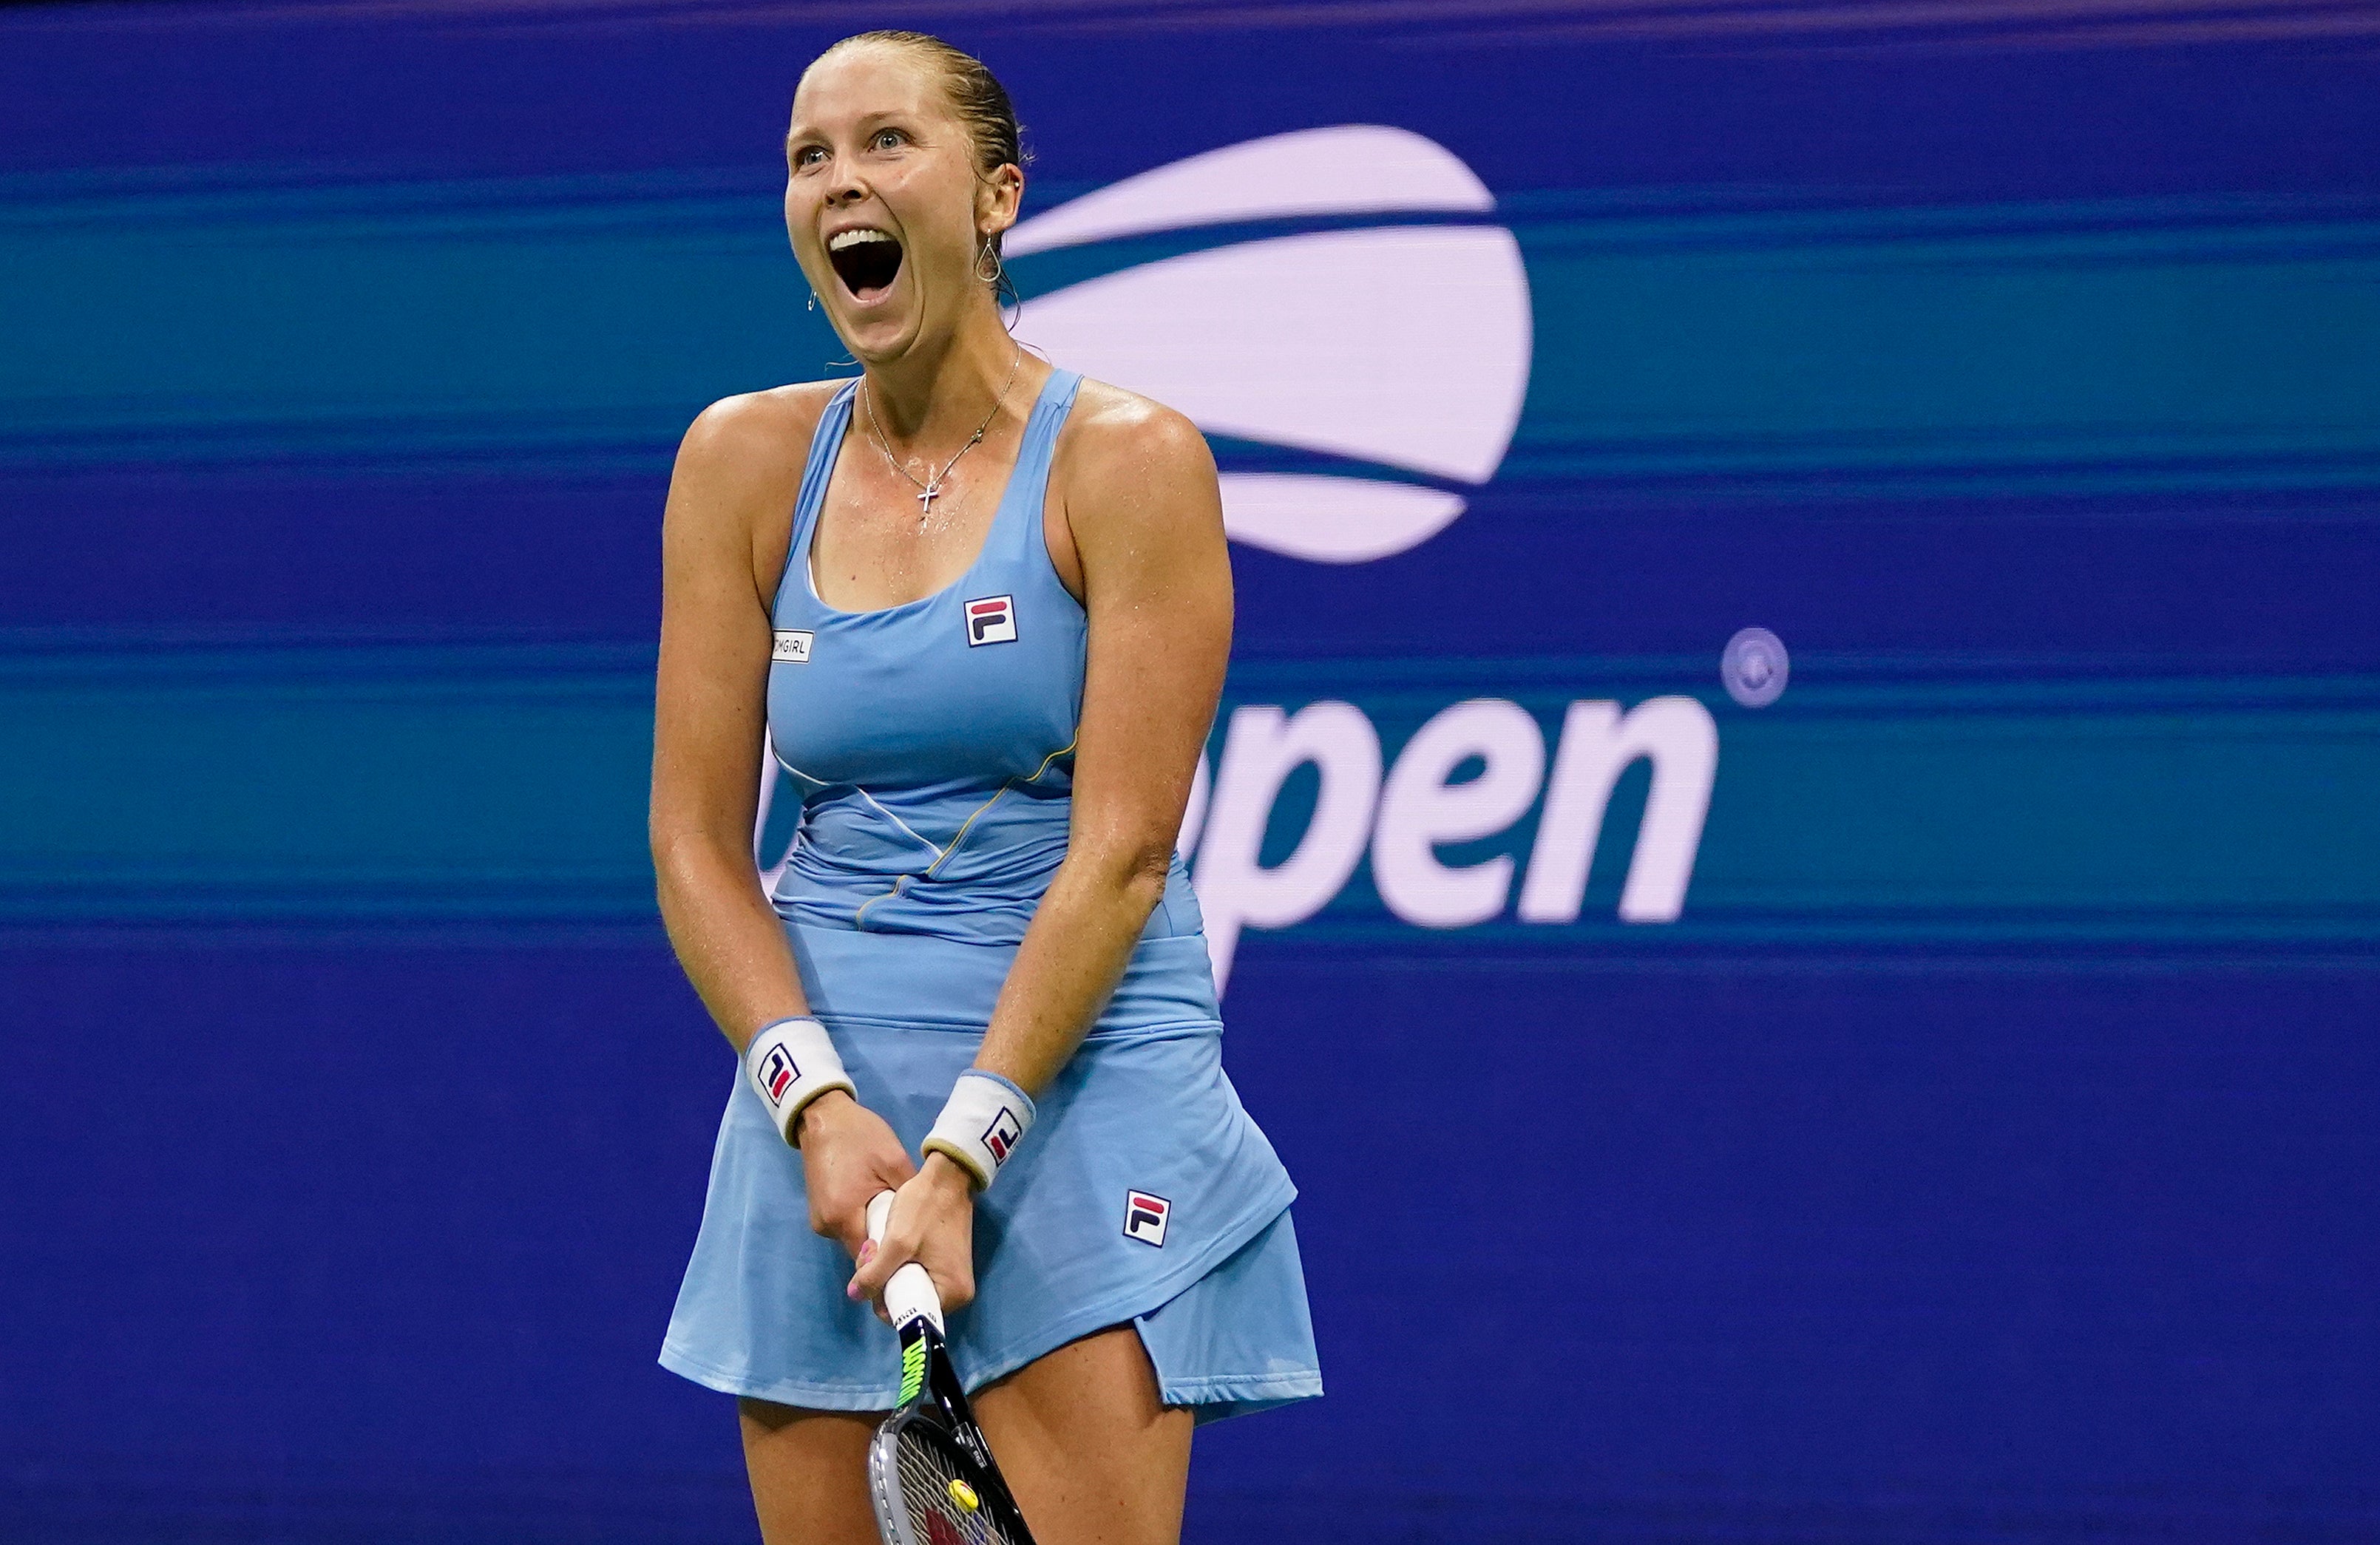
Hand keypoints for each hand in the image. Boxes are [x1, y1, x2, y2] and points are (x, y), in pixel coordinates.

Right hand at [792, 1091, 915, 1257]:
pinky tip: (875, 1206)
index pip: (871, 1258)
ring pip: (853, 1238)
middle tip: (910, 1234)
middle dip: (884, 1246)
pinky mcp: (818, 1212)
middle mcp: (826, 1226)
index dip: (893, 1259)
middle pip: (861, 1250)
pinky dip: (860, 1221)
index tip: (914, 1253)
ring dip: (872, 1231)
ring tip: (894, 1217)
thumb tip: (923, 1225)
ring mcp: (819, 1220)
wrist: (823, 1115)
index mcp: (843, 1215)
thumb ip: (908, 1196)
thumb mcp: (894, 1161)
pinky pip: (845, 1227)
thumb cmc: (860, 1135)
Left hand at [846, 1152, 976, 1321]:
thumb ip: (874, 1274)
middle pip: (907, 1301)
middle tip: (871, 1251)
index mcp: (952, 1295)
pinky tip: (889, 1244)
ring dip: (887, 1270)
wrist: (947, 1175)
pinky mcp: (945, 1264)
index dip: (882, 1298)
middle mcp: (957, 1294)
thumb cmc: (926, 1208)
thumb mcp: (897, 1243)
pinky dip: (899, 1264)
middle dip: (882, 1282)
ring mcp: (952, 1278)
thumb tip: (855, 1295)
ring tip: (877, 1244)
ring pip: (908, 1286)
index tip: (870, 1271)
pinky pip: (916, 1275)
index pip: (908, 1315)